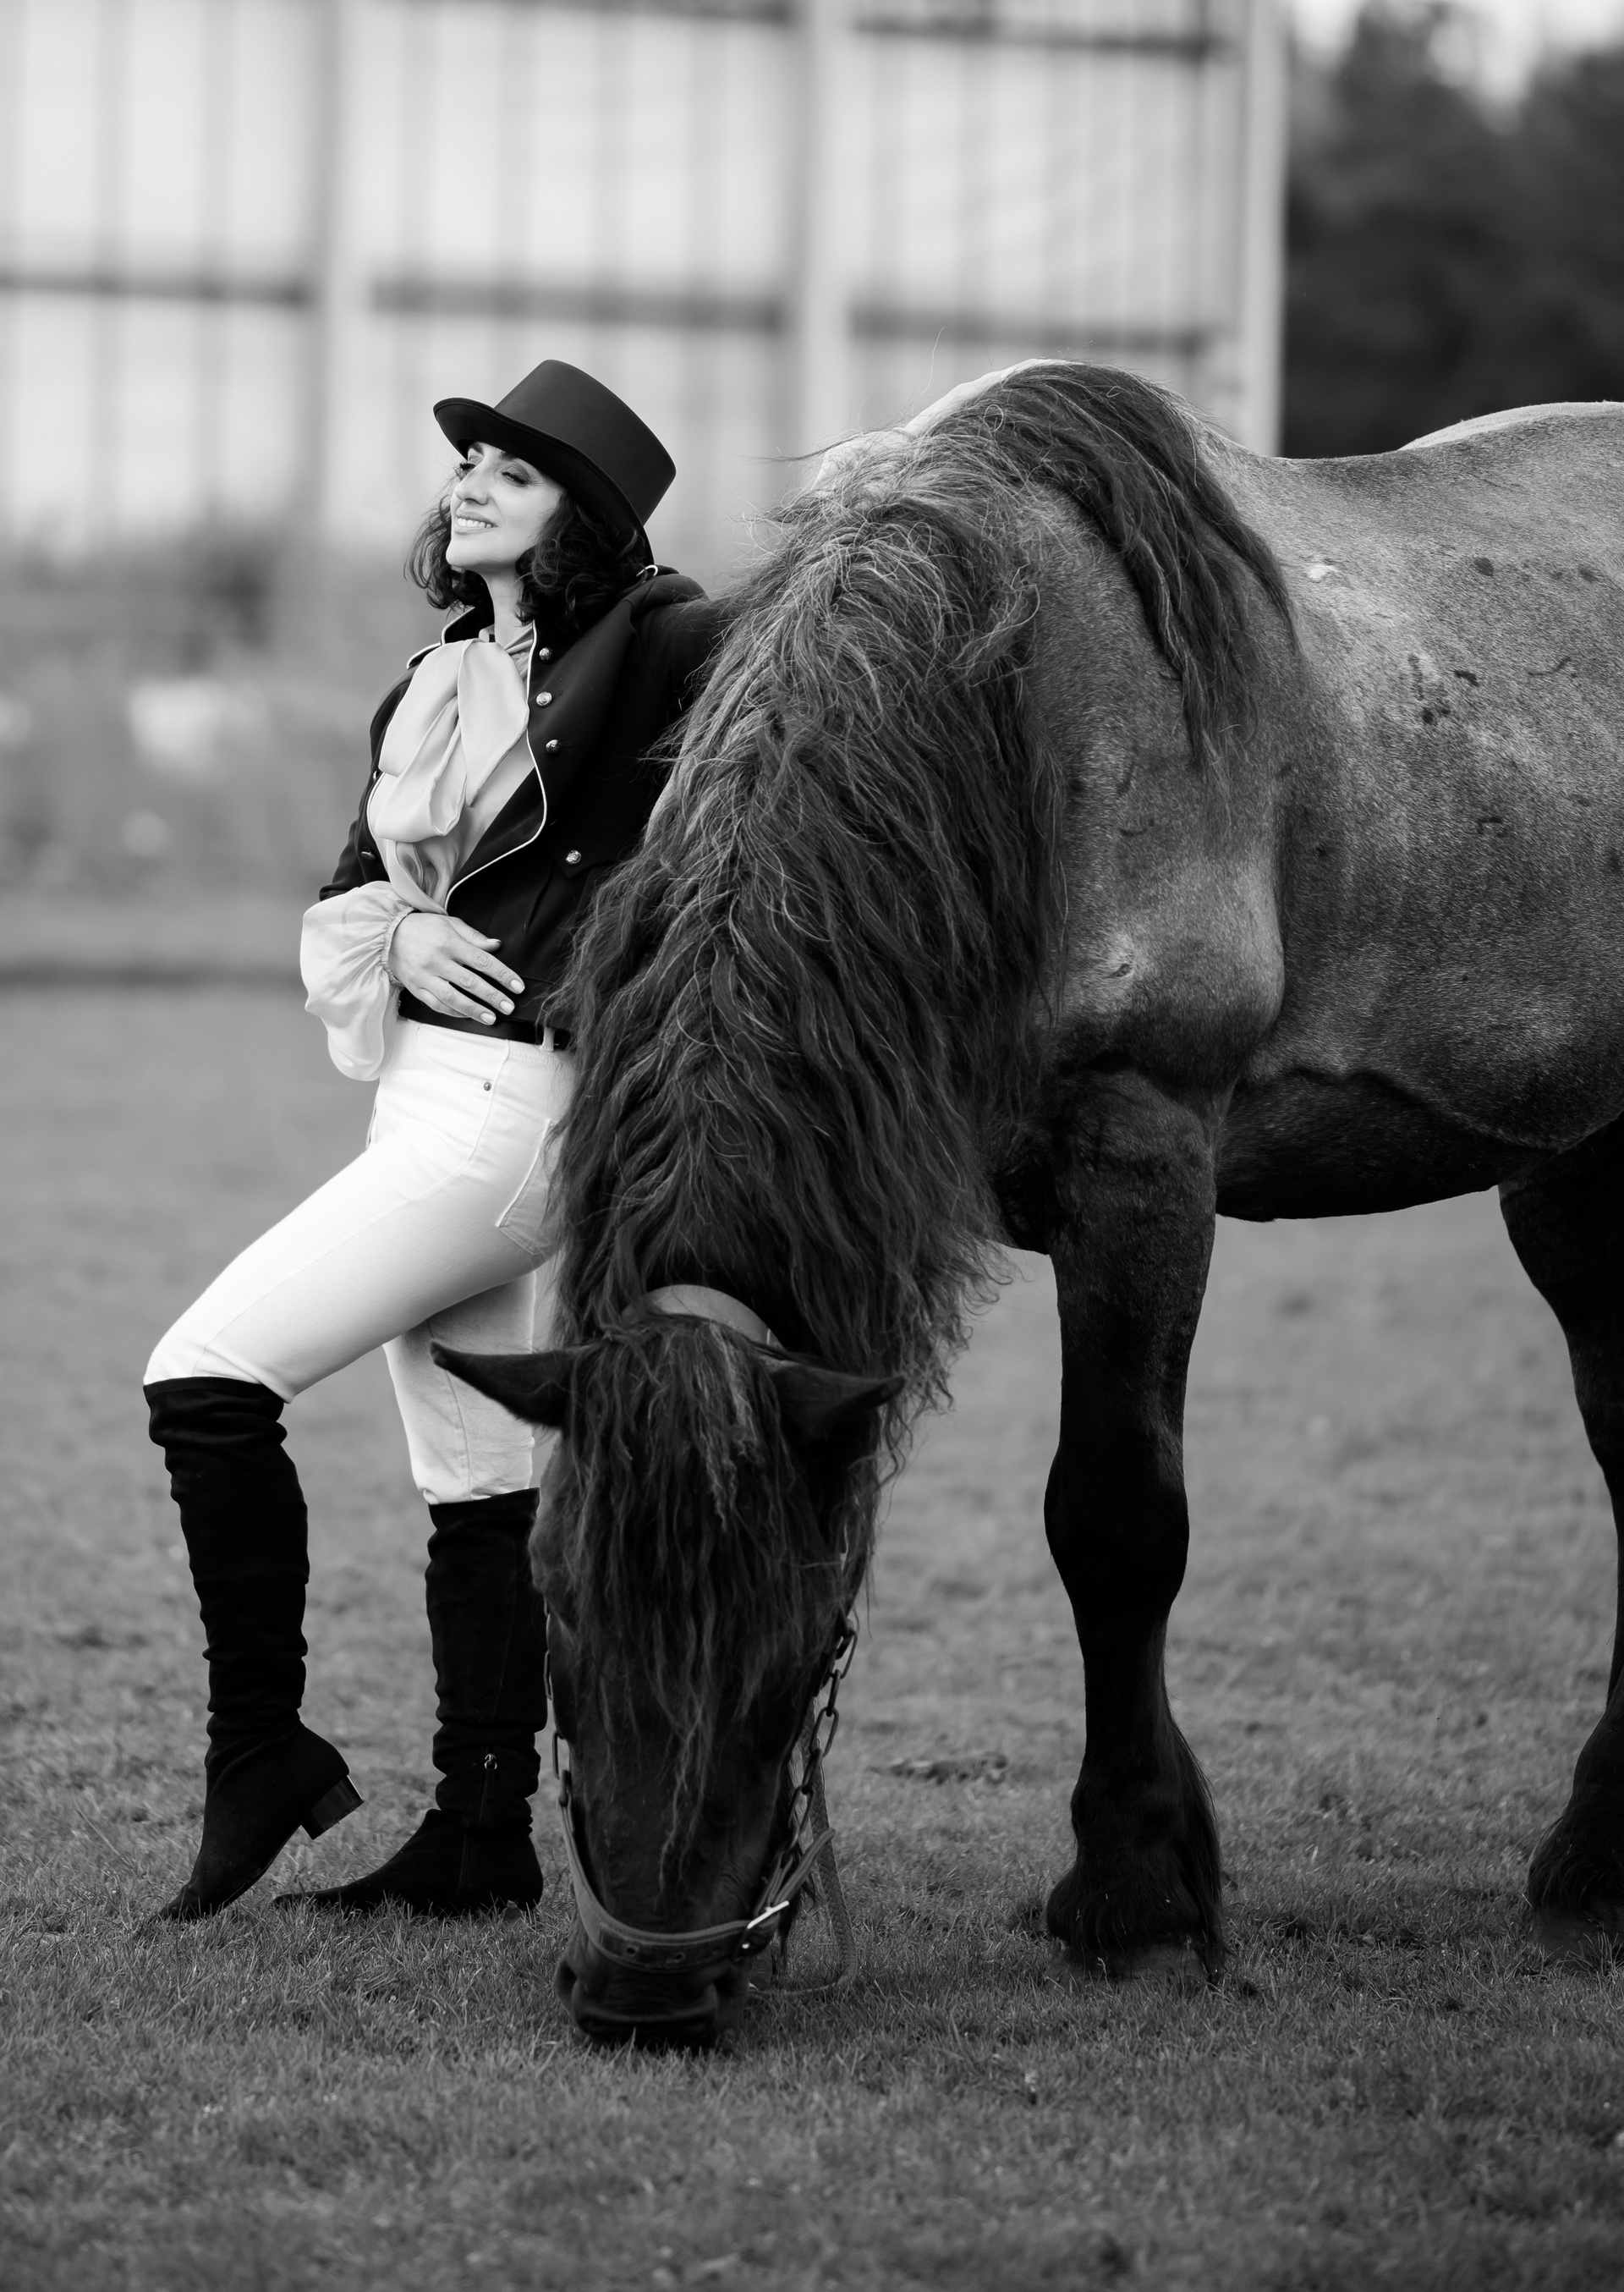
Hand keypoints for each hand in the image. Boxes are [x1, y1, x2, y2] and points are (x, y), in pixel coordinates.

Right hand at [387, 912, 523, 1024]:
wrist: (388, 934)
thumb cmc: (424, 928)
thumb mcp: (450, 923)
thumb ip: (474, 936)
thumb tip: (497, 946)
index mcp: (449, 942)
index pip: (482, 961)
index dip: (502, 974)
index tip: (517, 986)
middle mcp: (437, 961)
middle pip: (470, 982)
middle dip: (493, 996)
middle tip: (509, 1007)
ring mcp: (425, 977)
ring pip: (453, 998)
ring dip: (474, 1010)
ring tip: (491, 1018)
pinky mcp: (416, 988)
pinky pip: (436, 1005)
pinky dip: (454, 1012)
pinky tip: (468, 1015)